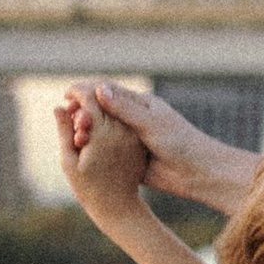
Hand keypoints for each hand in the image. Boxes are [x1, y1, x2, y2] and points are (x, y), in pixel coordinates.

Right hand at [67, 77, 227, 202]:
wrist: (197, 174)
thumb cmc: (180, 143)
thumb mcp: (151, 123)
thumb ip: (125, 109)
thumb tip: (99, 89)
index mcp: (141, 104)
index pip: (107, 91)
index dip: (86, 91)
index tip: (67, 95)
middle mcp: (134, 118)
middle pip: (101, 109)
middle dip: (83, 111)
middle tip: (66, 116)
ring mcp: (131, 137)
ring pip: (102, 129)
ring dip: (87, 129)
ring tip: (70, 133)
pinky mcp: (130, 155)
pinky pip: (108, 148)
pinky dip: (94, 147)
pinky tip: (80, 150)